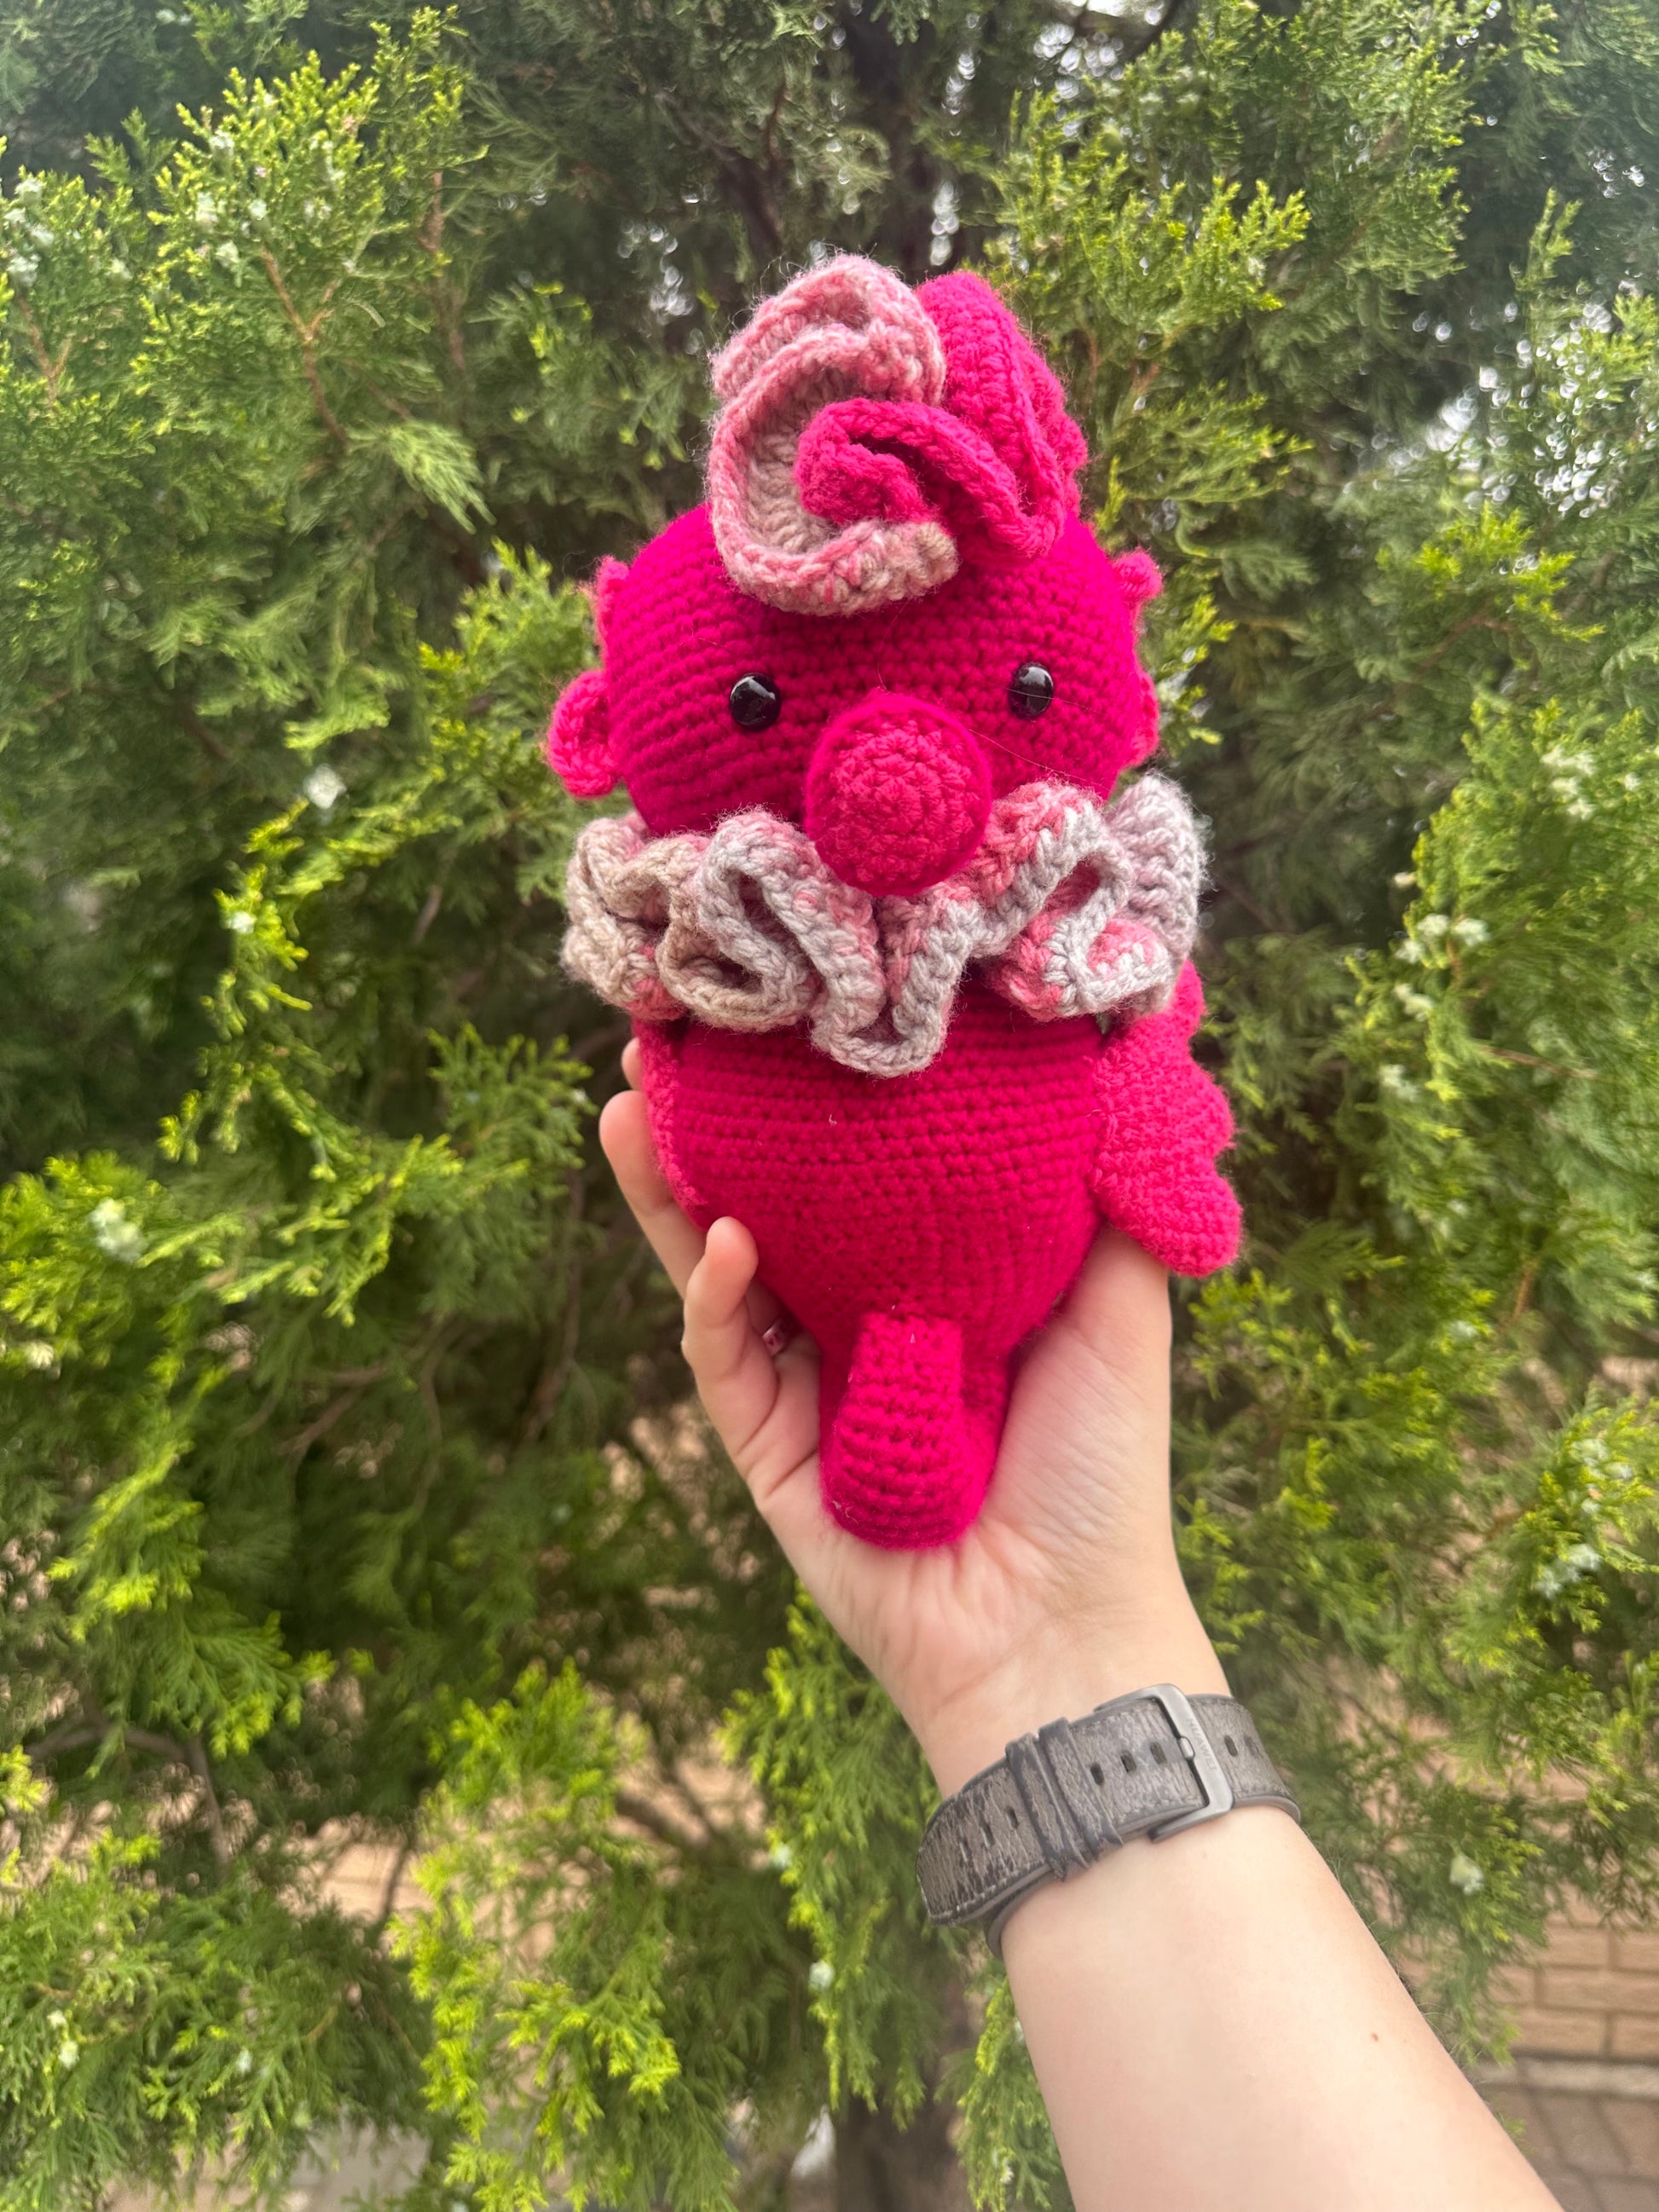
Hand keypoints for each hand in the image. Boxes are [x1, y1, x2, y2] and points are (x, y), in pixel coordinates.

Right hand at [601, 1041, 1226, 1794]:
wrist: (1063, 1619)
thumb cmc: (1101, 1464)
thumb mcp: (1119, 1309)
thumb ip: (1100, 1203)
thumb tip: (1109, 1073)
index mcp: (932, 1282)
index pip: (857, 1172)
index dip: (813, 1098)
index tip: (788, 1012)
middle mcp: (857, 1320)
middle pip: (765, 1203)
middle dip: (710, 1126)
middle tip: (666, 1043)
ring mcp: (802, 1385)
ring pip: (714, 1269)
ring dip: (668, 1192)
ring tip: (629, 1107)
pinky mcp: (767, 1449)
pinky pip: (724, 1359)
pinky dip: (713, 1297)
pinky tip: (720, 1237)